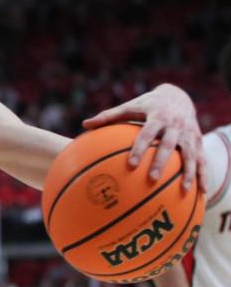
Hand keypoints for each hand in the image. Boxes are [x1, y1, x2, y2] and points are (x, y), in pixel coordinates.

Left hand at [83, 84, 203, 190]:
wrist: (178, 96)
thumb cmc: (147, 105)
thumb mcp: (130, 106)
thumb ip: (108, 116)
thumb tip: (84, 125)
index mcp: (157, 116)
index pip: (147, 134)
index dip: (140, 148)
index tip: (131, 164)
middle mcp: (175, 125)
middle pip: (169, 145)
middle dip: (161, 162)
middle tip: (152, 178)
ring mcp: (189, 133)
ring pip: (191, 154)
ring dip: (188, 172)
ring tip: (183, 190)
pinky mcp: (199, 140)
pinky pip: (202, 159)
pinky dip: (202, 174)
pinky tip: (200, 191)